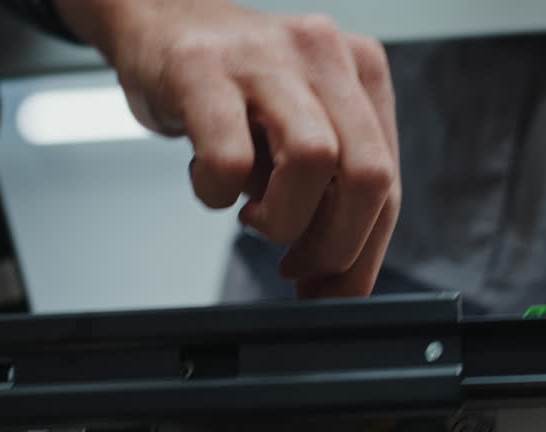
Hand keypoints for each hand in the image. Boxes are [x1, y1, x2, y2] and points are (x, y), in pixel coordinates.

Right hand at [55, 0, 400, 297]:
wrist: (157, 15)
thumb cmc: (229, 84)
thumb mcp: (296, 126)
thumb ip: (326, 192)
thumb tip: (333, 282)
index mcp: (360, 72)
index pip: (388, 181)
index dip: (363, 253)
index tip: (335, 290)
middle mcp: (323, 56)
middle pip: (369, 175)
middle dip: (336, 245)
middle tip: (297, 265)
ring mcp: (264, 58)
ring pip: (314, 161)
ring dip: (282, 219)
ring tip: (254, 218)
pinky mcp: (202, 70)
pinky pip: (227, 159)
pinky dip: (216, 194)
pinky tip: (209, 184)